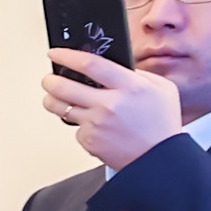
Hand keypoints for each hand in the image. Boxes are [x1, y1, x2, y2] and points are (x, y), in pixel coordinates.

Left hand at [44, 47, 183, 171]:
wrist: (158, 158)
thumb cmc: (161, 123)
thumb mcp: (161, 88)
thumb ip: (136, 74)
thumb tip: (112, 65)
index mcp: (129, 86)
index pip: (90, 64)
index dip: (67, 56)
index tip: (56, 53)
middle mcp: (109, 104)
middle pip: (63, 87)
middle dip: (49, 80)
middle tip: (49, 78)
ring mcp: (96, 123)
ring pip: (59, 107)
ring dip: (52, 100)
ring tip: (56, 97)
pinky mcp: (89, 140)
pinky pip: (74, 126)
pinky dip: (78, 122)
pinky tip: (91, 122)